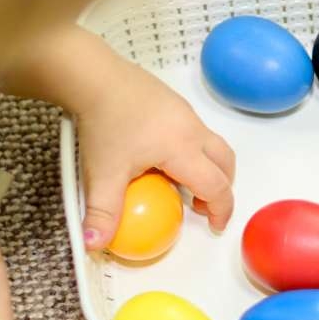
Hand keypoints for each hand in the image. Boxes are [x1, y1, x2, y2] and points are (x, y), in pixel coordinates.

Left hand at [3, 26, 235, 248]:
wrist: (93, 75)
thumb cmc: (102, 121)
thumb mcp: (102, 174)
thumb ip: (103, 212)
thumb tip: (95, 244)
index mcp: (183, 149)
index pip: (216, 186)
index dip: (221, 210)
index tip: (214, 226)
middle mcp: (192, 129)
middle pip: (225, 162)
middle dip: (223, 187)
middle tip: (204, 206)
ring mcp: (185, 112)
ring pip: (212, 144)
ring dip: (210, 167)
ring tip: (183, 183)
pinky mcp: (173, 102)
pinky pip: (196, 131)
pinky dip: (194, 151)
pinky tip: (161, 157)